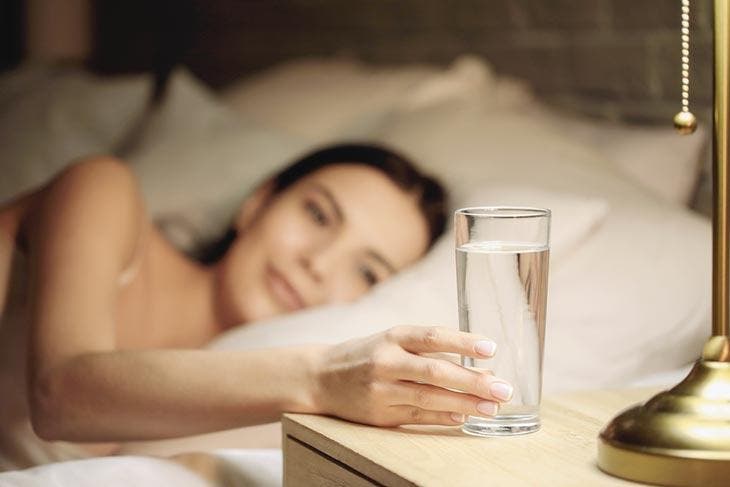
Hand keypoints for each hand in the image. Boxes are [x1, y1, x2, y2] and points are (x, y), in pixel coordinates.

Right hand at [312, 326, 512, 426]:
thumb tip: (479, 365)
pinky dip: (443, 418)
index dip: (463, 342)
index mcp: (392, 336)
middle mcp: (386, 361)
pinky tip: (464, 418)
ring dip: (464, 404)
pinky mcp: (379, 414)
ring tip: (491, 408)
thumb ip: (429, 350)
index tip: (491, 349)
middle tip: (503, 389)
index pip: (433, 336)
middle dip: (473, 381)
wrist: (320, 377)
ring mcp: (381, 389)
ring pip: (429, 397)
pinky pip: (417, 417)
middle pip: (435, 371)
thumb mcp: (393, 341)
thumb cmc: (367, 354)